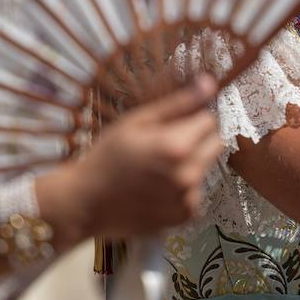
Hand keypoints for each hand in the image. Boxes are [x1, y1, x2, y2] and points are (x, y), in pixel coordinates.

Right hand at [51, 76, 223, 240]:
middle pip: (214, 144)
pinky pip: (196, 192)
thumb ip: (178, 103)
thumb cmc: (107, 157)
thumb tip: (209, 83)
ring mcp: (188, 198)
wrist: (86, 203)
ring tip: (157, 169)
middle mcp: (188, 174)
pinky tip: (158, 187)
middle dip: (197, 139)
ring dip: (190, 164)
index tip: (172, 123)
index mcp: (177, 147)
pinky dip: (183, 188)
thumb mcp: (137, 121)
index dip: (192, 118)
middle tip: (165, 144)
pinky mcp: (185, 216)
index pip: (209, 120)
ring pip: (205, 167)